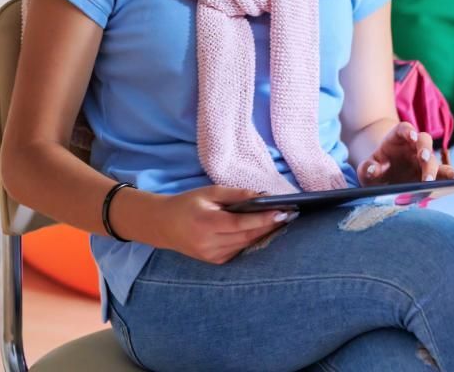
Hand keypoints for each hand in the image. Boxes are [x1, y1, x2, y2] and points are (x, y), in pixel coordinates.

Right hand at [156, 185, 287, 263]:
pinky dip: (251, 240)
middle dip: (270, 226)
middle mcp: (208, 244)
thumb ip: (237, 195)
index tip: (283, 212)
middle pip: (247, 236)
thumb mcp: (210, 192)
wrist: (163, 225)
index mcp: (206, 224)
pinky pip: (239, 250)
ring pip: (245, 245)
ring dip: (264, 234)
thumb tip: (263, 195)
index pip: (240, 224)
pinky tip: (263, 230)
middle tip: (290, 215)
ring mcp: (211, 256)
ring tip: (281, 221)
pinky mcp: (215, 261)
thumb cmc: (187, 204)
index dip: (263, 219)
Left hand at [356, 121, 453, 184]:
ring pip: (434, 158)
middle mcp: (413, 146)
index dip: (408, 131)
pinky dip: (447, 176)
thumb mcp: (366, 169)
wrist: (382, 180)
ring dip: (436, 167)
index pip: (404, 129)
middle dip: (425, 149)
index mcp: (396, 139)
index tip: (412, 137)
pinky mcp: (430, 173)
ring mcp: (423, 160)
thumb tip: (372, 169)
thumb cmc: (374, 171)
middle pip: (424, 141)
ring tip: (433, 179)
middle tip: (423, 160)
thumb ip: (366, 168)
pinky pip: (441, 172)